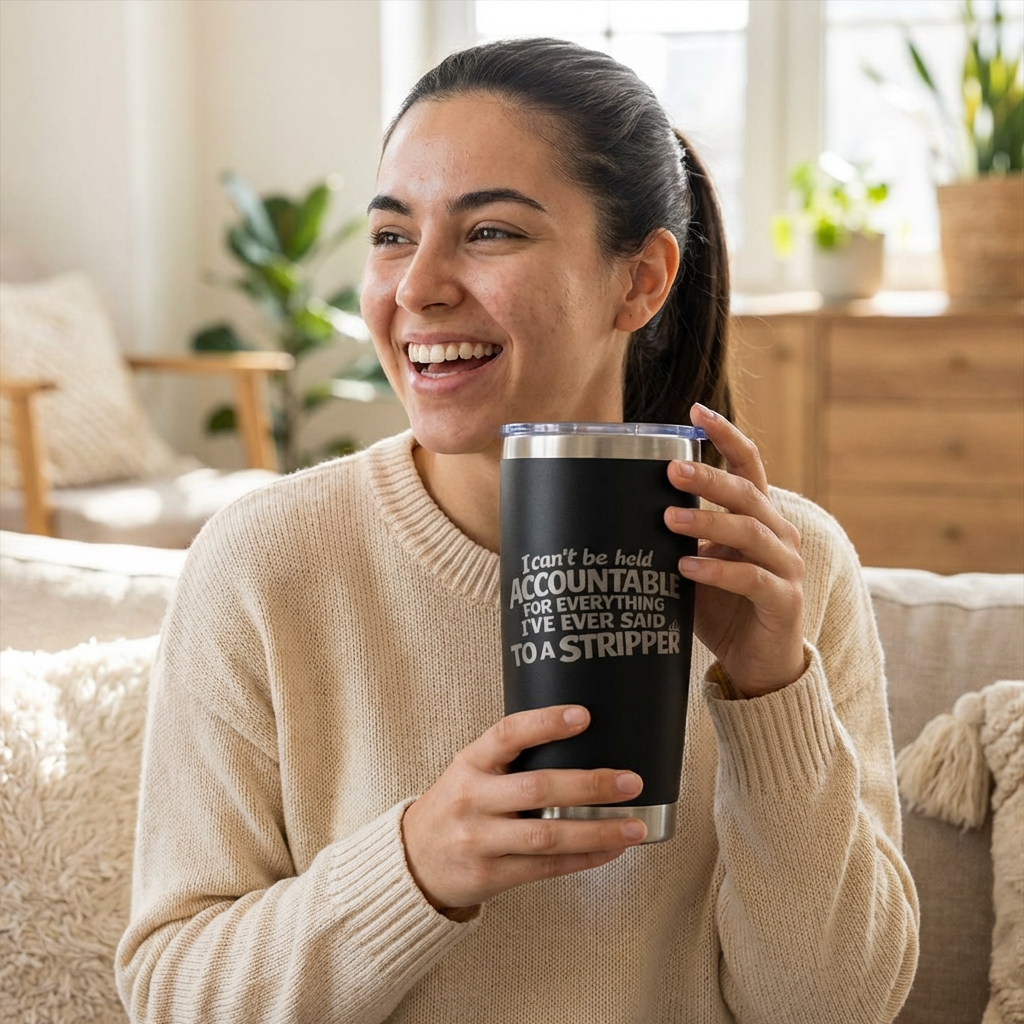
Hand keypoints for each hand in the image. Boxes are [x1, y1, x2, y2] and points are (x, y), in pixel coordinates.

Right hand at [401, 705, 646, 909]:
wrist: (413, 861)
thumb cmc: (457, 806)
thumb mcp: (471, 771)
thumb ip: (511, 758)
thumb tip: (581, 736)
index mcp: (469, 763)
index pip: (506, 734)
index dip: (544, 723)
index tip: (583, 715)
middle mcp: (472, 799)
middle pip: (537, 790)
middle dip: (589, 785)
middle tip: (631, 781)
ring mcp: (479, 841)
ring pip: (547, 837)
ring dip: (597, 831)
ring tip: (634, 826)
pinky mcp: (491, 876)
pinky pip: (546, 868)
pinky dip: (584, 859)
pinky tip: (612, 850)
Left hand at [663, 403, 805, 696]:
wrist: (757, 664)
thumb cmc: (722, 608)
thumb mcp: (695, 563)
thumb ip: (676, 537)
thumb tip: (622, 508)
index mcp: (758, 517)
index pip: (749, 464)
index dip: (727, 435)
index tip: (697, 410)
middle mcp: (779, 534)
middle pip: (747, 494)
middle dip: (709, 478)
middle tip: (670, 469)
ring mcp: (787, 567)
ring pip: (750, 532)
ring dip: (708, 522)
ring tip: (668, 519)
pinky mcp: (784, 601)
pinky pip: (752, 579)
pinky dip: (718, 571)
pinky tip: (687, 567)